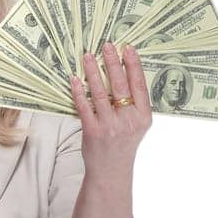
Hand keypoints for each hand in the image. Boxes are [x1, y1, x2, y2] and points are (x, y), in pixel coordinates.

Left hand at [69, 42, 151, 183]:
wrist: (111, 171)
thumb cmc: (123, 144)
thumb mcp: (136, 125)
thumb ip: (134, 103)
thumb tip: (123, 71)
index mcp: (143, 117)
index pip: (139, 85)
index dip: (133, 65)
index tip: (127, 48)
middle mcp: (128, 121)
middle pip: (120, 85)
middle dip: (113, 63)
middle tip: (107, 46)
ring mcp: (110, 126)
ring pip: (100, 93)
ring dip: (93, 72)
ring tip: (88, 56)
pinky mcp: (92, 132)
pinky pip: (84, 106)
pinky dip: (79, 91)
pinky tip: (75, 79)